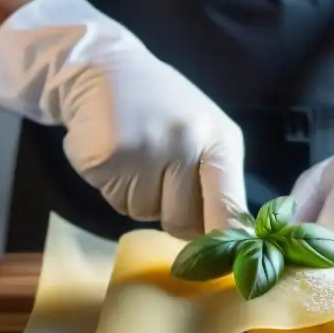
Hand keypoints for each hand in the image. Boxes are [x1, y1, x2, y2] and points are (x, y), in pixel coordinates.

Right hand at [62, 50, 246, 238]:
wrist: (103, 68)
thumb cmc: (162, 109)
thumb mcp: (203, 135)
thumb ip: (218, 185)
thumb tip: (227, 246)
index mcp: (220, 141)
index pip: (230, 209)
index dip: (226, 244)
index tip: (224, 264)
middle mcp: (188, 144)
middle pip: (185, 224)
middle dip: (170, 212)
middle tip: (159, 174)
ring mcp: (148, 150)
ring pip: (145, 215)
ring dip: (137, 196)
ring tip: (135, 156)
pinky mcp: (109, 157)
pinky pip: (115, 202)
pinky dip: (112, 187)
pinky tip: (114, 154)